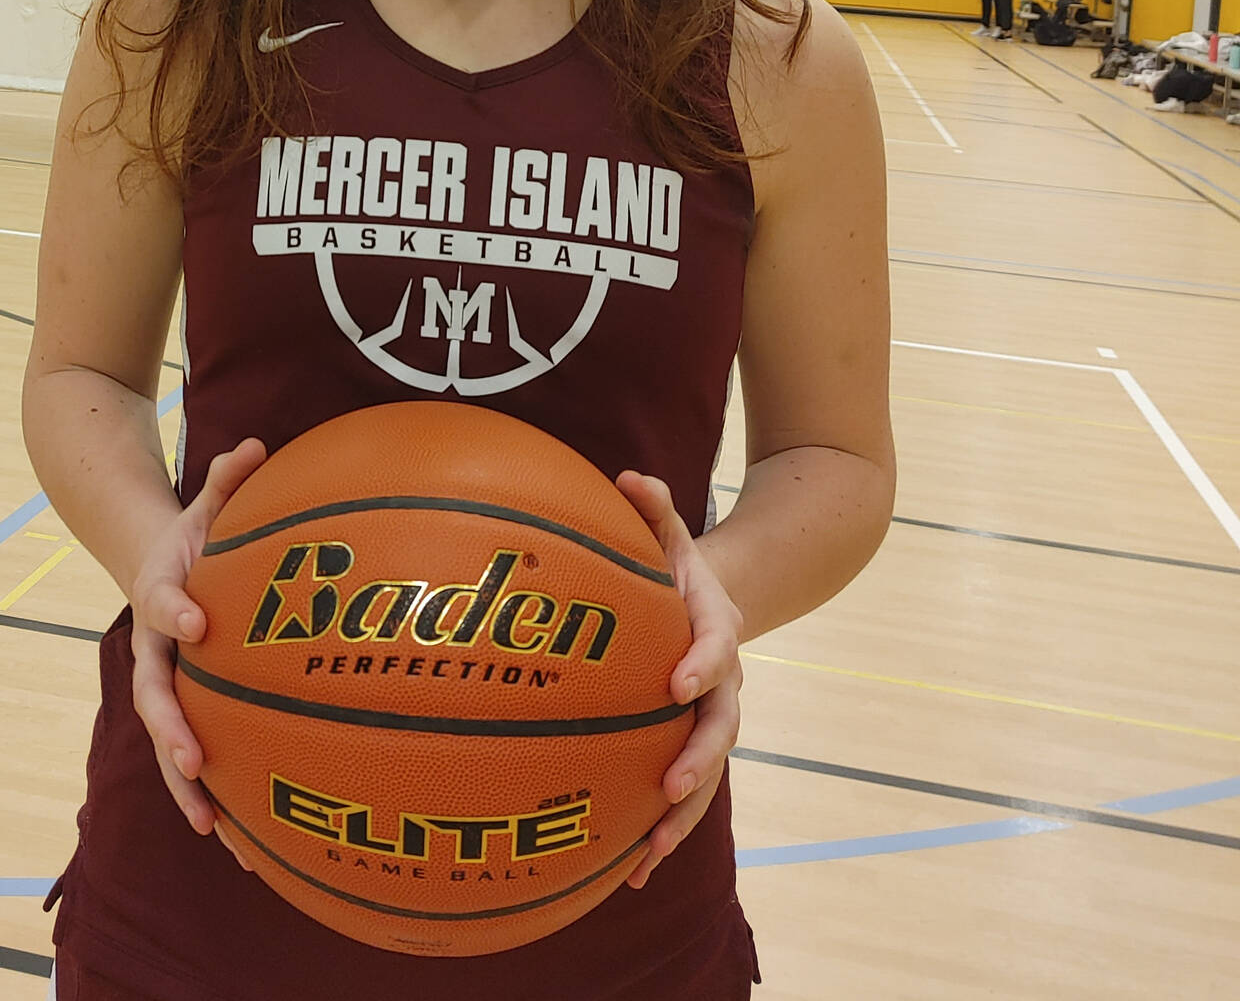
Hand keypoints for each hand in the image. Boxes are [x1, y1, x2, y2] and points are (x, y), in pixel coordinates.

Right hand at [127, 437, 268, 869]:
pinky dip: (216, 798)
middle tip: (194, 762)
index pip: (162, 602)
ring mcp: (167, 686)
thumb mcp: (206, 506)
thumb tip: (255, 446)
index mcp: (160, 595)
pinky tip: (248, 844)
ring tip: (217, 831)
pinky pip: (199, 760)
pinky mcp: (186, 711)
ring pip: (171, 744)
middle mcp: (157, 649)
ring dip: (190, 788)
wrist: (151, 565)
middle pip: (156, 695)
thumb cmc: (194, 537)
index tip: (197, 621)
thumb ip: (228, 480)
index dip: (176, 610)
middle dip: (174, 731)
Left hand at [614, 471, 742, 889]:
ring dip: (681, 817)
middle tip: (673, 784)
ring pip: (704, 775)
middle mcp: (720, 684)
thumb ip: (653, 507)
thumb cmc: (674, 565)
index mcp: (715, 630)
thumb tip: (630, 476)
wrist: (715, 600)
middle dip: (699, 759)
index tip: (676, 684)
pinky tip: (628, 872)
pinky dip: (661, 832)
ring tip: (649, 854)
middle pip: (719, 728)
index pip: (714, 649)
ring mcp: (709, 721)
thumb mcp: (670, 533)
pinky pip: (680, 795)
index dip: (700, 665)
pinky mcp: (689, 747)